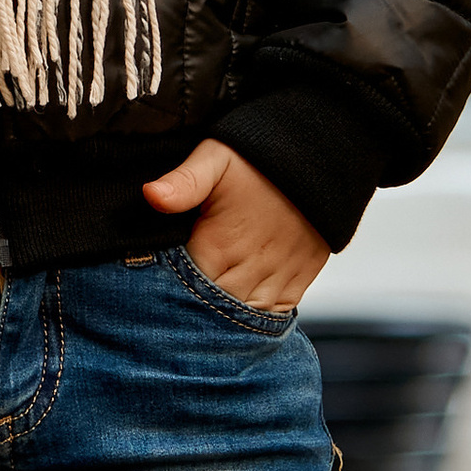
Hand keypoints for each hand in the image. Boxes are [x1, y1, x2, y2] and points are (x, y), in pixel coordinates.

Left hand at [140, 140, 328, 310]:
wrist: (318, 151)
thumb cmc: (259, 155)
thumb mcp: (215, 158)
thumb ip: (184, 181)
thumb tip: (151, 195)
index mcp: (222, 243)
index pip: (188, 289)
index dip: (171, 296)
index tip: (158, 296)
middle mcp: (253, 265)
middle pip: (216, 308)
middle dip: (196, 312)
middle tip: (177, 312)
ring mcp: (282, 272)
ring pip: (248, 314)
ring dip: (228, 317)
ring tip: (206, 318)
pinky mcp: (303, 273)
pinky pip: (279, 309)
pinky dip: (260, 316)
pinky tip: (242, 311)